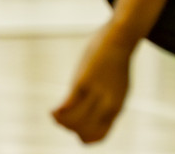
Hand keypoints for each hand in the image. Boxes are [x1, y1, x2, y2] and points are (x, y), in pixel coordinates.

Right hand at [51, 27, 134, 143]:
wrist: (122, 37)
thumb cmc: (116, 61)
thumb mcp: (116, 87)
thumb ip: (106, 102)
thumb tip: (92, 113)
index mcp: (117, 107)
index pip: (98, 137)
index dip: (82, 136)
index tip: (75, 127)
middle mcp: (108, 104)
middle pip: (82, 132)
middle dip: (70, 129)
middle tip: (64, 116)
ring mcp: (97, 93)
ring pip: (73, 122)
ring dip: (61, 122)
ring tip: (57, 113)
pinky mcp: (85, 81)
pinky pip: (68, 106)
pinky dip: (57, 113)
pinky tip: (52, 111)